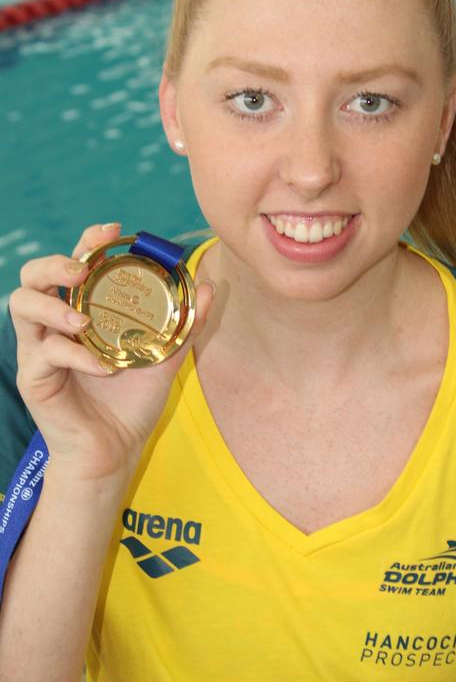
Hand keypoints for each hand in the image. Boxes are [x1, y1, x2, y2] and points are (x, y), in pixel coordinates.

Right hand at [9, 223, 213, 484]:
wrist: (117, 450)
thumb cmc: (133, 401)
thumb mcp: (166, 356)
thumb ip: (186, 323)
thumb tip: (206, 285)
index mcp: (82, 309)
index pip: (74, 263)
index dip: (88, 240)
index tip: (113, 231)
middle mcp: (54, 323)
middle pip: (33, 275)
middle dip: (53, 262)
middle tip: (80, 268)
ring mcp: (39, 349)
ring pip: (21, 305)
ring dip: (53, 305)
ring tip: (83, 321)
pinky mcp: (34, 378)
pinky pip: (43, 354)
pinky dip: (74, 356)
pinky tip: (103, 367)